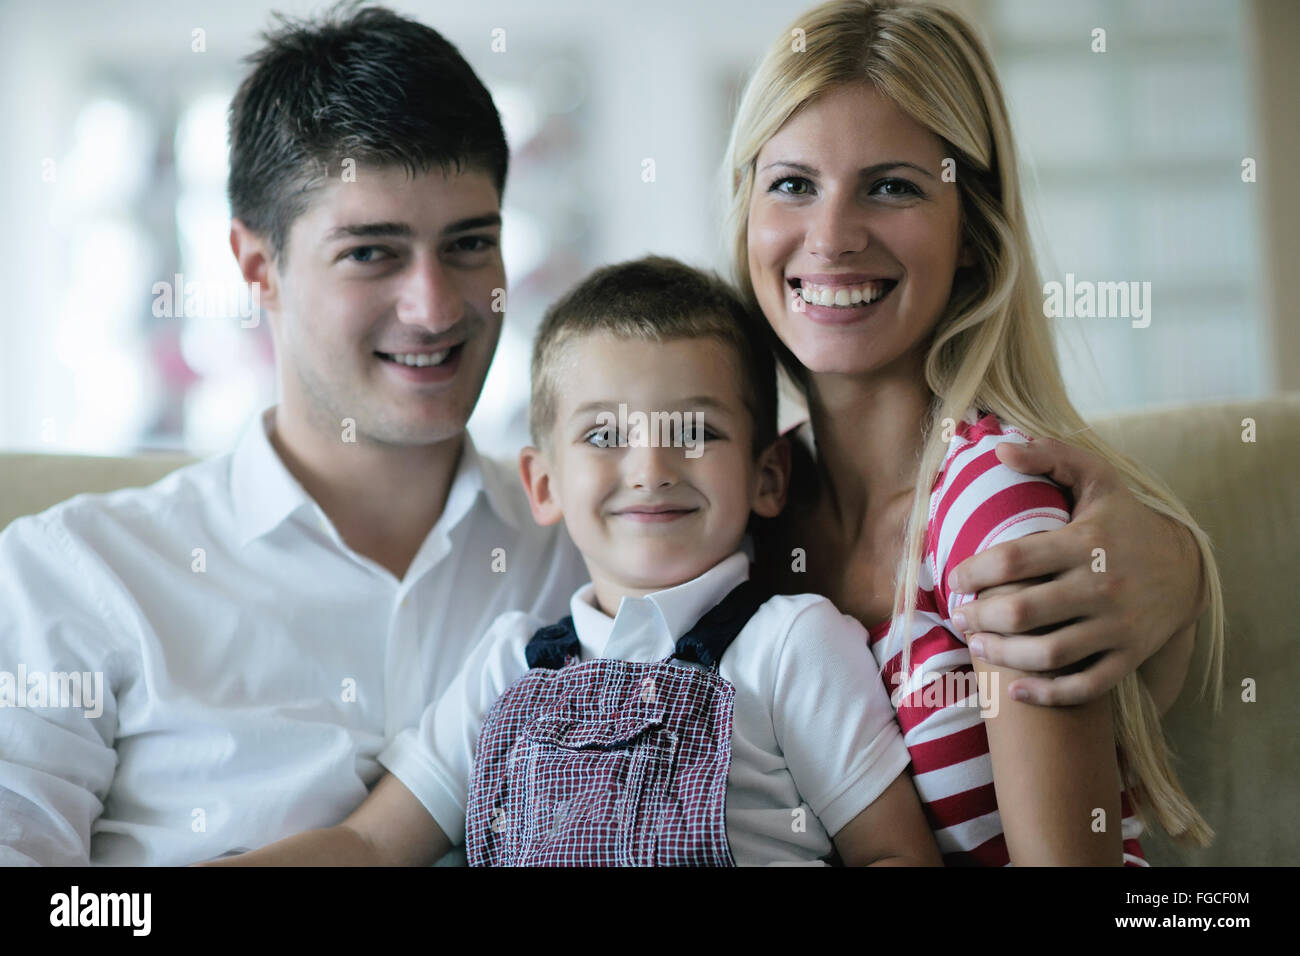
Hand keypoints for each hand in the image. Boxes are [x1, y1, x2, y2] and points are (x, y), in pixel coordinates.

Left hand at [947, 437, 1203, 705]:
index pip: (1014, 559)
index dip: (973, 571)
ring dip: (1003, 655)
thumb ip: (1049, 456)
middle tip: (960, 616)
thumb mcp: (1096, 478)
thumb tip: (999, 449)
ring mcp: (1118, 626)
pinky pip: (1085, 686)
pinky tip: (1016, 690)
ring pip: (1049, 653)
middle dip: (981, 617)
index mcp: (1085, 542)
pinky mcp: (1129, 656)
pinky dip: (1048, 694)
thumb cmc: (1126, 521)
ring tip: (978, 645)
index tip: (954, 577)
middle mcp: (1101, 586)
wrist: (1189, 568)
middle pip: (1024, 610)